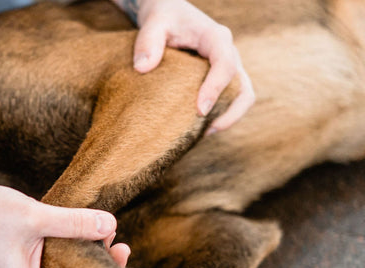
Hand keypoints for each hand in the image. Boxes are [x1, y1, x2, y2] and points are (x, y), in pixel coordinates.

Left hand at [131, 0, 254, 133]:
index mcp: (215, 38)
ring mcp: (226, 67)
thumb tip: (142, 68)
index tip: (200, 110)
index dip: (215, 88)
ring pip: (241, 95)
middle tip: (206, 131)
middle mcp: (227, 53)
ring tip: (203, 134)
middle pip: (243, 86)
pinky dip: (219, 114)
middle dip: (231, 112)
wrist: (168, 14)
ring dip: (228, 117)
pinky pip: (229, 98)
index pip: (225, 64)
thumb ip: (148, 42)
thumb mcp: (153, 23)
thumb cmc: (162, 18)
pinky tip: (197, 128)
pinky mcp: (218, 77)